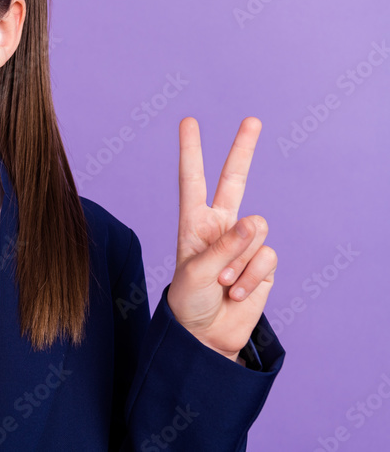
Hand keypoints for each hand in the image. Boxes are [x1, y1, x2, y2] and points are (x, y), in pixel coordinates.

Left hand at [166, 117, 277, 361]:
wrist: (206, 337)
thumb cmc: (189, 302)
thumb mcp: (195, 272)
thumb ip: (224, 246)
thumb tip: (255, 222)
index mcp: (194, 222)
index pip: (191, 180)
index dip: (191, 151)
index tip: (189, 122)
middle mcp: (220, 226)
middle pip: (234, 181)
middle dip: (243, 150)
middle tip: (252, 119)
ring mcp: (243, 244)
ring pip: (255, 232)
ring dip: (238, 263)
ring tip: (222, 283)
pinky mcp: (263, 264)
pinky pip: (266, 258)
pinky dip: (251, 277)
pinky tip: (237, 293)